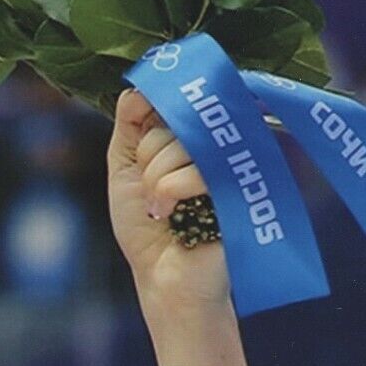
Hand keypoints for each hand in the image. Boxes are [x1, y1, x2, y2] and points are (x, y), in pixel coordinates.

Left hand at [107, 89, 229, 310]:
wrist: (164, 277)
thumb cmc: (146, 226)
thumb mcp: (124, 170)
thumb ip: (130, 126)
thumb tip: (138, 87)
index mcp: (189, 130)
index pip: (172, 96)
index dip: (150, 115)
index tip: (142, 148)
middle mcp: (214, 138)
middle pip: (174, 118)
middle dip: (148, 160)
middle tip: (151, 192)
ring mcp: (231, 158)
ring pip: (181, 143)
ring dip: (156, 183)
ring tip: (163, 209)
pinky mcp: (241, 182)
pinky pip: (197, 171)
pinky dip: (172, 195)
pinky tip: (174, 217)